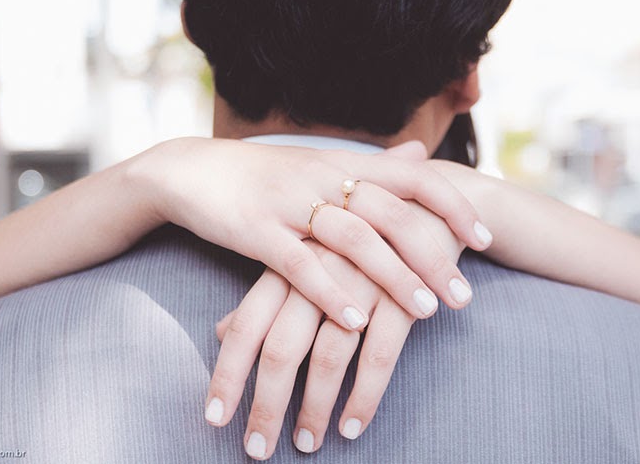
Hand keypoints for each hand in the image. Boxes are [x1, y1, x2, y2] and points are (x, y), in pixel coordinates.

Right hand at [129, 137, 491, 330]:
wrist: (192, 170)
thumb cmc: (264, 174)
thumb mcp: (320, 162)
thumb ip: (373, 164)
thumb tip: (421, 154)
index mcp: (344, 163)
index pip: (414, 178)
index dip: (454, 206)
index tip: (484, 240)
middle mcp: (324, 178)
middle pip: (393, 214)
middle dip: (433, 256)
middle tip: (464, 297)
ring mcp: (290, 204)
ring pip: (355, 240)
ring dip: (394, 277)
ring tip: (429, 311)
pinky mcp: (257, 231)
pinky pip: (301, 264)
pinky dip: (331, 292)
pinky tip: (357, 321)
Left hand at [206, 200, 465, 459]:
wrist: (424, 201)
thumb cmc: (351, 238)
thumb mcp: (303, 258)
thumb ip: (263, 296)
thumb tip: (221, 331)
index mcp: (287, 265)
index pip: (245, 328)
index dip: (227, 376)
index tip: (215, 419)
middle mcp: (317, 275)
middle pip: (281, 350)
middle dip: (266, 406)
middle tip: (257, 450)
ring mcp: (361, 284)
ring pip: (328, 359)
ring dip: (315, 409)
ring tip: (306, 444)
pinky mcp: (402, 296)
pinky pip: (379, 356)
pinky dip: (364, 396)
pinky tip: (352, 426)